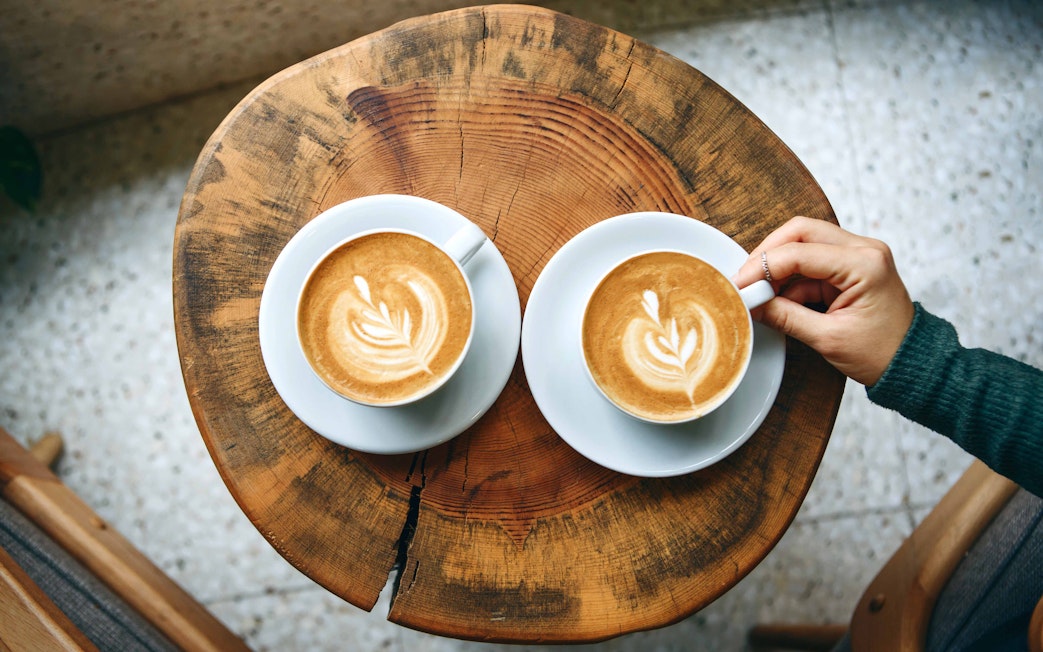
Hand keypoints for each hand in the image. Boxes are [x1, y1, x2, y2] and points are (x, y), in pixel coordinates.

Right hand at [734, 217, 914, 385]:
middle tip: (746, 280)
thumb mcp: (828, 338)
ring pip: (804, 242)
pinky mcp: (850, 266)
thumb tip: (751, 303)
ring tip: (760, 294)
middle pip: (800, 231)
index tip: (740, 285)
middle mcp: (864, 250)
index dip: (762, 267)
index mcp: (865, 265)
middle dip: (767, 254)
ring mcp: (858, 254)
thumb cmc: (882, 353)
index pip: (800, 252)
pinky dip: (790, 278)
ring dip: (778, 266)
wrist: (911, 363)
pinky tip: (778, 299)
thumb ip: (785, 316)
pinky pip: (811, 261)